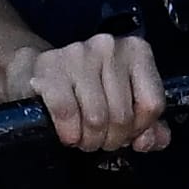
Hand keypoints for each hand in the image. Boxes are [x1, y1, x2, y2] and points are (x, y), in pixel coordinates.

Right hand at [9, 35, 170, 153]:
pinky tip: (68, 134)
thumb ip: (147, 124)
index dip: (140, 129)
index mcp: (136, 51)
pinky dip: (69, 133)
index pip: (152, 103)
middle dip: (112, 139)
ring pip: (97, 118)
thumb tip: (151, 141)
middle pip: (122, 115)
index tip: (127, 133)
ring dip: (90, 140)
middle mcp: (109, 47)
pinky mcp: (50, 70)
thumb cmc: (87, 88)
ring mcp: (78, 55)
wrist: (36, 70)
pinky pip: (67, 114)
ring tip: (84, 138)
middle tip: (100, 140)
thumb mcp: (123, 100)